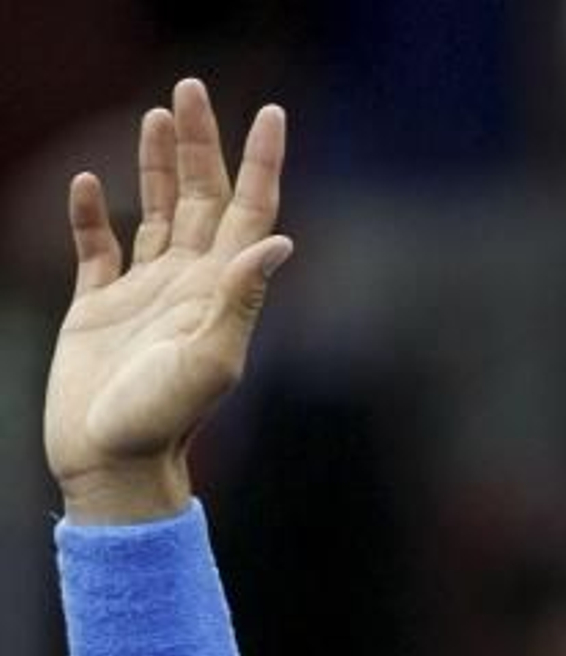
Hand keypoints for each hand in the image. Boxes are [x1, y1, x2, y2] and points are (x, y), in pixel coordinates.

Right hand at [44, 80, 290, 522]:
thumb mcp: (210, 360)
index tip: (273, 114)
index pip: (250, 214)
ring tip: (158, 114)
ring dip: (159, 164)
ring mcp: (145, 294)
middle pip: (204, 199)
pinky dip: (94, 214)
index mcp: (221, 293)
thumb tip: (280, 241)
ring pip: (159, 212)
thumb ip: (241, 299)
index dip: (262, 163)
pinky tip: (91, 182)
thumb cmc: (163, 421)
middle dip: (201, 143)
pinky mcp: (98, 307)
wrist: (114, 465)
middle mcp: (189, 286)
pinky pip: (98, 247)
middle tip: (192, 86)